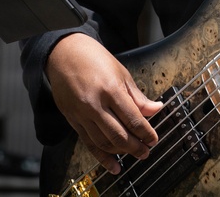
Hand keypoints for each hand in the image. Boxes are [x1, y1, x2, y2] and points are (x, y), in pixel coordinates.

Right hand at [46, 33, 162, 173]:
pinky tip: (112, 164)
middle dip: (136, 146)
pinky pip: (88, 143)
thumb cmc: (94, 59)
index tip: (153, 139)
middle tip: (146, 151)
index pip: (133, 119)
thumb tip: (155, 109)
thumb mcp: (121, 73)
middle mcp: (95, 104)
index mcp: (111, 89)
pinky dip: (101, 156)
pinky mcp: (72, 119)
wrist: (64, 54)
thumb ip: (137, 96)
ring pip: (103, 141)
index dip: (146, 132)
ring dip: (121, 152)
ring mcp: (82, 113)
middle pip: (119, 134)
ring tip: (134, 155)